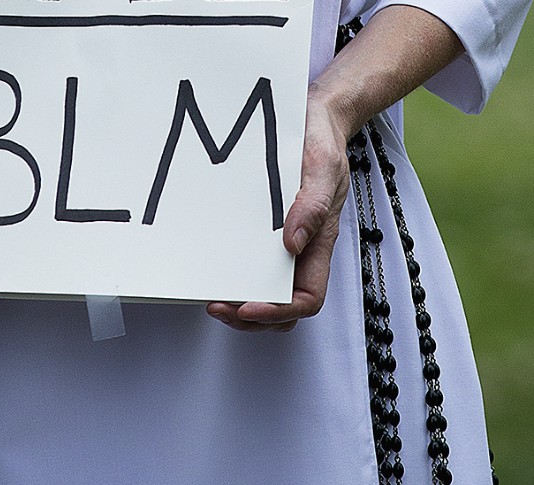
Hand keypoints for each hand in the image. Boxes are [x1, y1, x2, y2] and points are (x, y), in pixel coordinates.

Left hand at [207, 94, 349, 331]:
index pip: (307, 298)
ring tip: (211, 299)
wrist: (313, 117)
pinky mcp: (263, 231)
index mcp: (319, 243)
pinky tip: (212, 270)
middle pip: (283, 306)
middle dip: (251, 317)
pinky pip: (250, 264)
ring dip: (239, 304)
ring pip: (265, 292)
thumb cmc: (321, 142)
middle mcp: (300, 250)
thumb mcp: (322, 168)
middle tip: (217, 307)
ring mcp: (281, 243)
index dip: (279, 311)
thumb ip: (311, 206)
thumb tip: (293, 244)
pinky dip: (232, 276)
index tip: (248, 306)